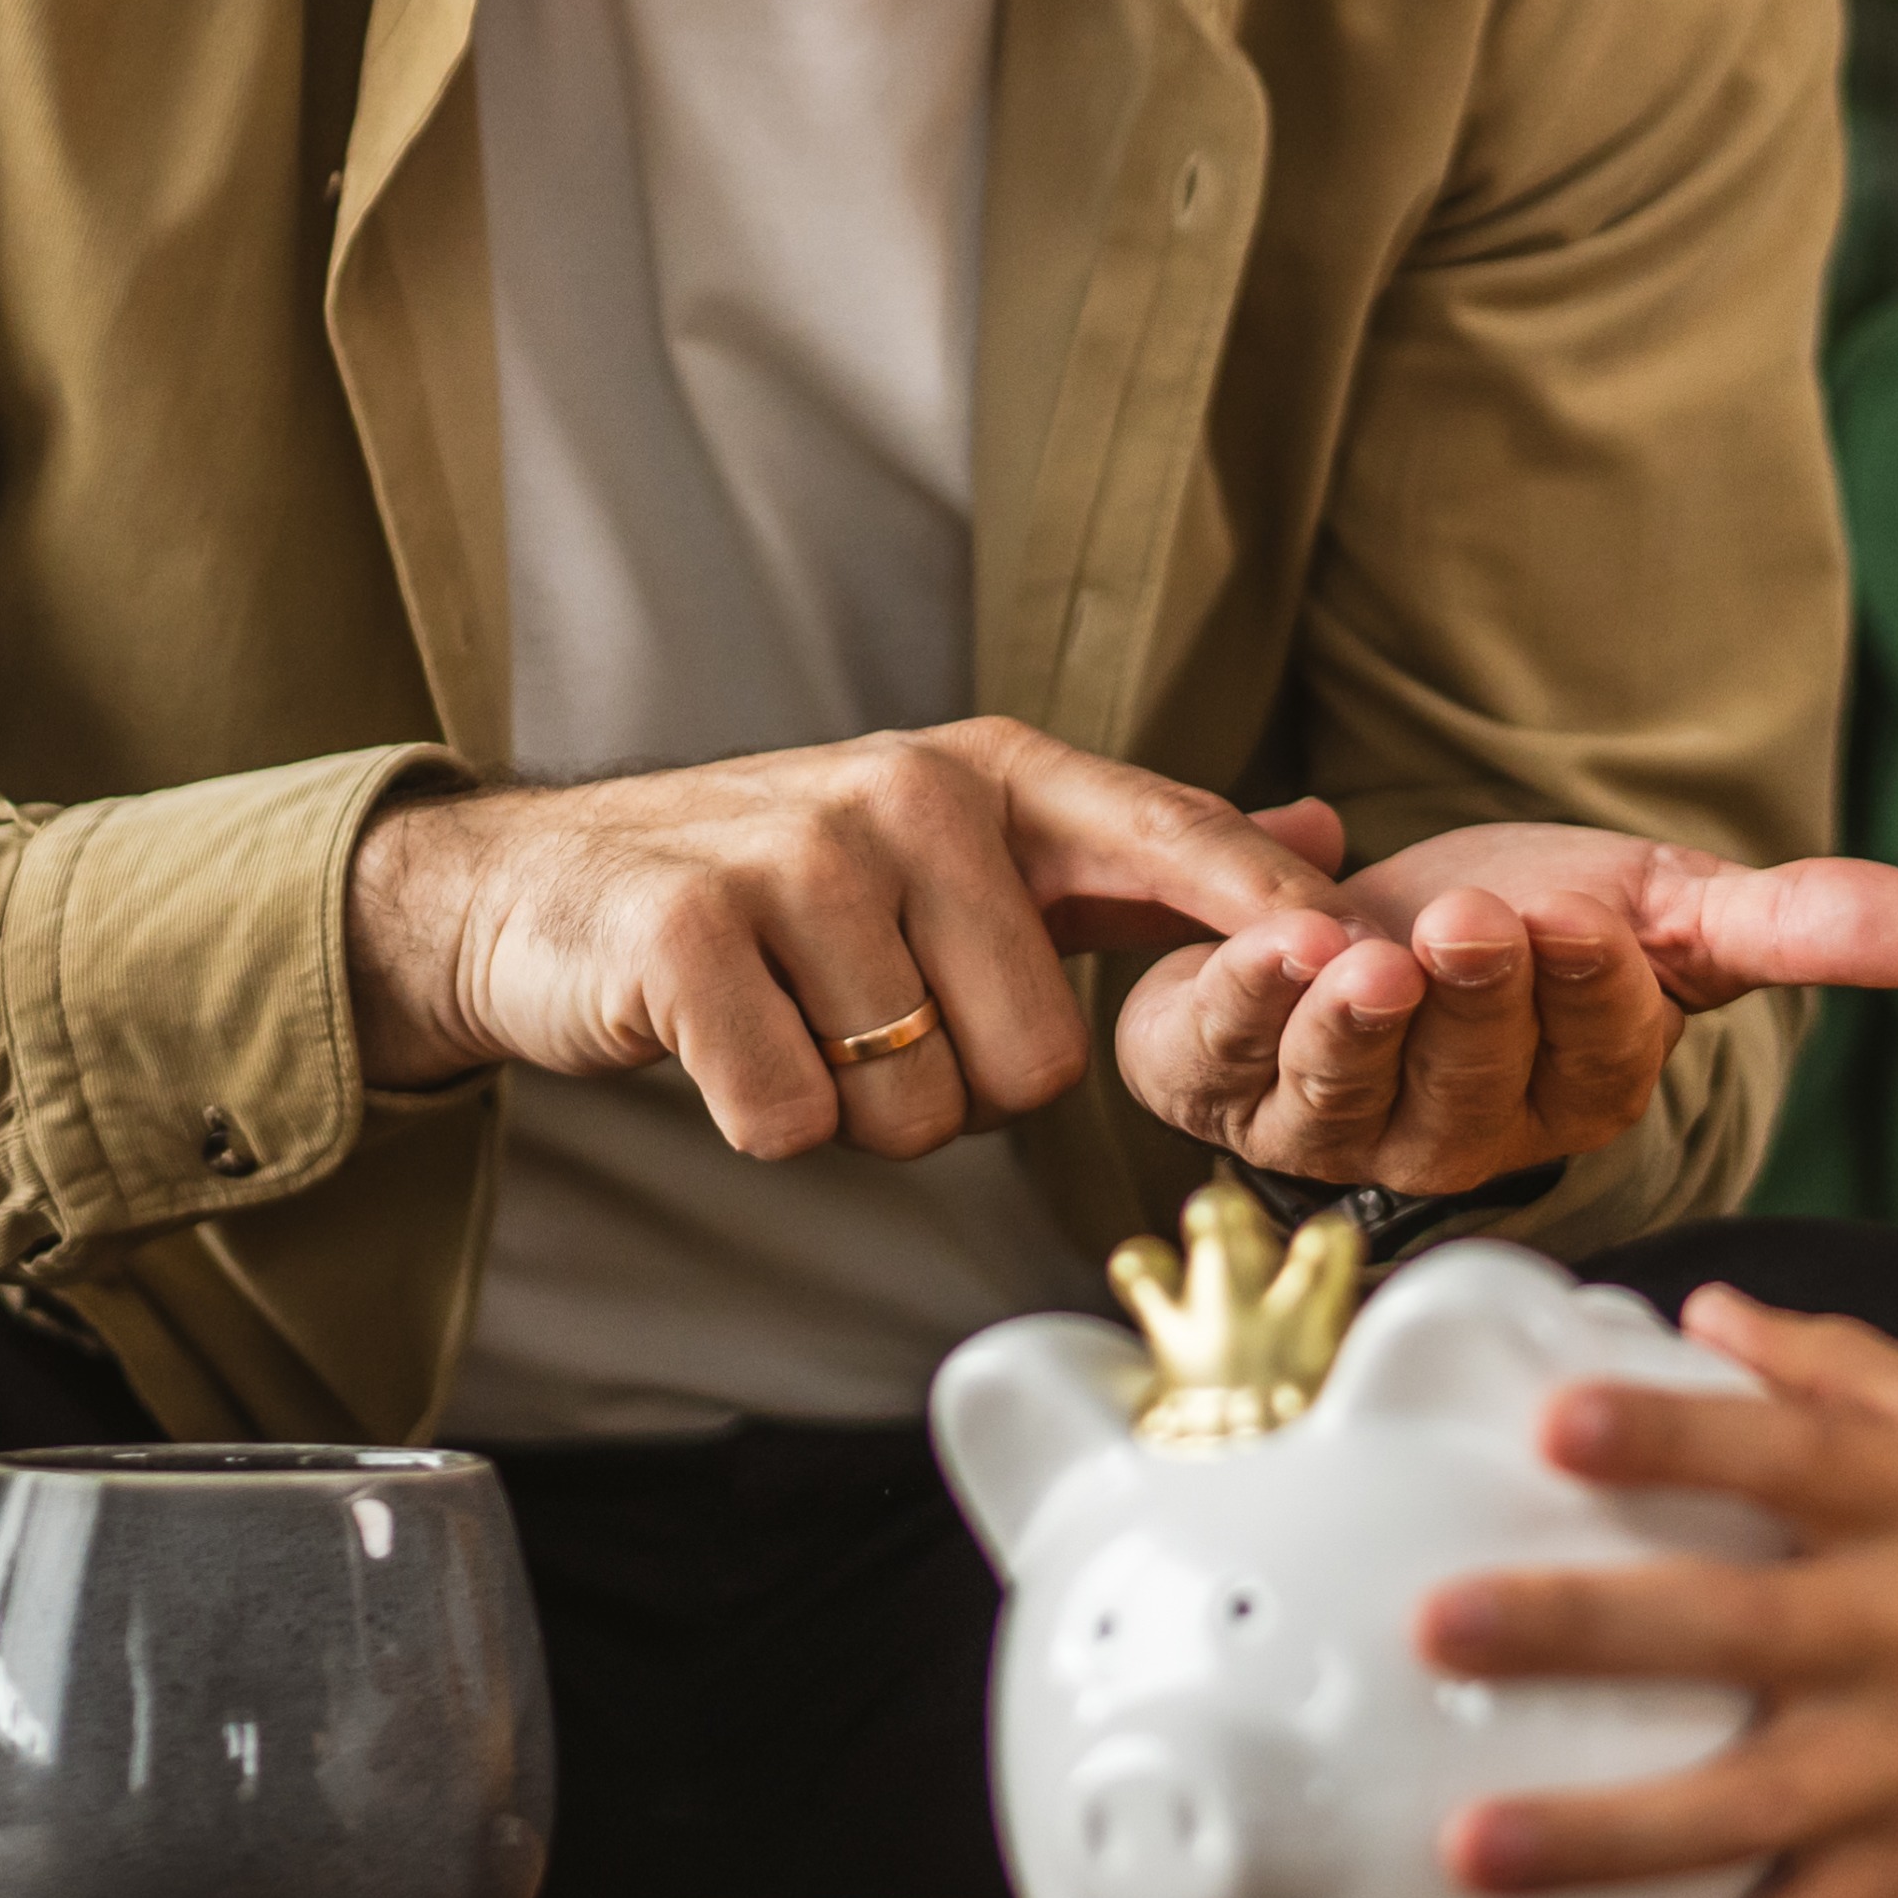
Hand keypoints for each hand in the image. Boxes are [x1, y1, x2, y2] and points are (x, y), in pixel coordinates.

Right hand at [347, 728, 1348, 1165]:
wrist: (538, 893)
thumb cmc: (777, 892)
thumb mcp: (960, 845)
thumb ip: (1138, 855)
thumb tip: (1325, 840)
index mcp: (993, 774)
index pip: (1169, 841)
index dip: (1266, 916)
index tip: (1359, 964)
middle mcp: (909, 793)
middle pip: (1041, 1059)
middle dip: (962, 1091)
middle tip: (873, 1028)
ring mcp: (798, 857)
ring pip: (917, 1108)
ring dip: (856, 1113)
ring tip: (793, 1027)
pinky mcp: (692, 936)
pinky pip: (795, 1122)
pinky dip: (762, 1122)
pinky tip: (721, 1049)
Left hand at [1114, 825, 1897, 1203]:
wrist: (1355, 917)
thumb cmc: (1524, 925)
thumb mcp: (1669, 907)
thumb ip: (1801, 924)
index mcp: (1581, 1094)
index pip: (1595, 1054)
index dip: (1586, 989)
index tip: (1583, 918)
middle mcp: (1465, 1132)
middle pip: (1478, 1078)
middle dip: (1478, 997)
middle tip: (1477, 922)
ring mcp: (1343, 1123)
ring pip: (1355, 1090)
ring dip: (1355, 1022)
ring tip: (1363, 956)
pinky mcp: (1226, 1086)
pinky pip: (1230, 1058)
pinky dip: (1242, 1001)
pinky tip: (1269, 944)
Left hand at [1410, 1290, 1897, 1897]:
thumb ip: (1850, 1373)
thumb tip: (1706, 1308)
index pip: (1788, 1457)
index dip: (1675, 1436)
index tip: (1555, 1423)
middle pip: (1733, 1628)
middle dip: (1584, 1630)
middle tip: (1443, 1626)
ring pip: (1742, 1810)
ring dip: (1602, 1837)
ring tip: (1467, 1852)